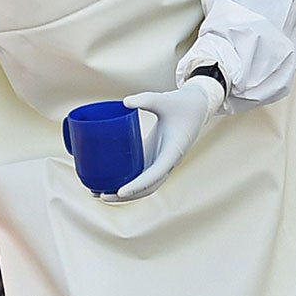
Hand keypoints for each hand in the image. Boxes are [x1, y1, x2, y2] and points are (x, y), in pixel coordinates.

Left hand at [103, 74, 227, 202]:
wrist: (197, 107)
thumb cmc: (181, 104)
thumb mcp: (165, 99)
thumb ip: (146, 100)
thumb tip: (124, 103)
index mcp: (173, 152)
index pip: (155, 174)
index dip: (137, 185)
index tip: (120, 191)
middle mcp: (168, 162)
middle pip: (147, 188)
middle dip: (125, 196)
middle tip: (101, 195)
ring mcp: (161, 162)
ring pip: (144, 186)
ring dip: (124, 194)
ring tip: (99, 193)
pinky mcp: (155, 157)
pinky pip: (142, 176)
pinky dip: (127, 183)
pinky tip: (108, 182)